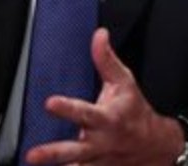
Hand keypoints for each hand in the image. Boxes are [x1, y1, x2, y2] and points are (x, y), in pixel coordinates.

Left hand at [24, 28, 185, 165]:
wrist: (155, 145)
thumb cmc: (134, 110)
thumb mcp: (125, 82)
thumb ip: (107, 60)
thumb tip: (99, 34)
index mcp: (107, 119)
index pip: (85, 112)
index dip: (67, 108)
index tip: (50, 102)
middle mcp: (100, 142)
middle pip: (74, 150)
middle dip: (54, 153)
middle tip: (33, 155)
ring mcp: (96, 161)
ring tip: (32, 164)